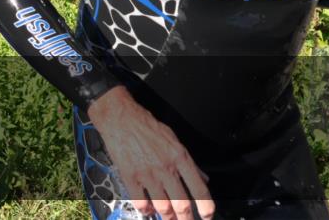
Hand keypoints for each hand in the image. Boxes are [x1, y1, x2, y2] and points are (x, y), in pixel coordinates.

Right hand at [87, 86, 214, 219]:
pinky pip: (140, 203)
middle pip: (182, 205)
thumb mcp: (173, 139)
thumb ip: (189, 162)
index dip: (207, 208)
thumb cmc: (146, 126)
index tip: (208, 216)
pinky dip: (146, 210)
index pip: (200, 190)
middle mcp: (166, 168)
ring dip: (168, 217)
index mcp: (180, 158)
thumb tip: (202, 178)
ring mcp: (147, 174)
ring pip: (163, 208)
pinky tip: (148, 209)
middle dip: (187, 219)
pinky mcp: (130, 177)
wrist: (120, 117)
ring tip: (169, 218)